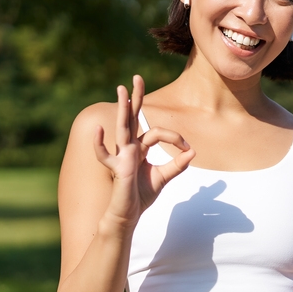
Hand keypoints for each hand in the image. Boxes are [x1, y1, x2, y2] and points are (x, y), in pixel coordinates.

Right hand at [93, 75, 194, 223]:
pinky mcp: (117, 169)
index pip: (156, 132)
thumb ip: (177, 165)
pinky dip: (100, 144)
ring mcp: (121, 156)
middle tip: (137, 77)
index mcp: (139, 148)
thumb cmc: (141, 196)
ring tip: (121, 89)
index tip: (188, 148)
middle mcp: (129, 148)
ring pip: (122, 127)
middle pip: (132, 118)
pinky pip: (105, 156)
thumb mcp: (163, 178)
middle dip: (135, 98)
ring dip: (123, 108)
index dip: (174, 137)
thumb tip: (193, 152)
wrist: (129, 214)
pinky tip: (99, 130)